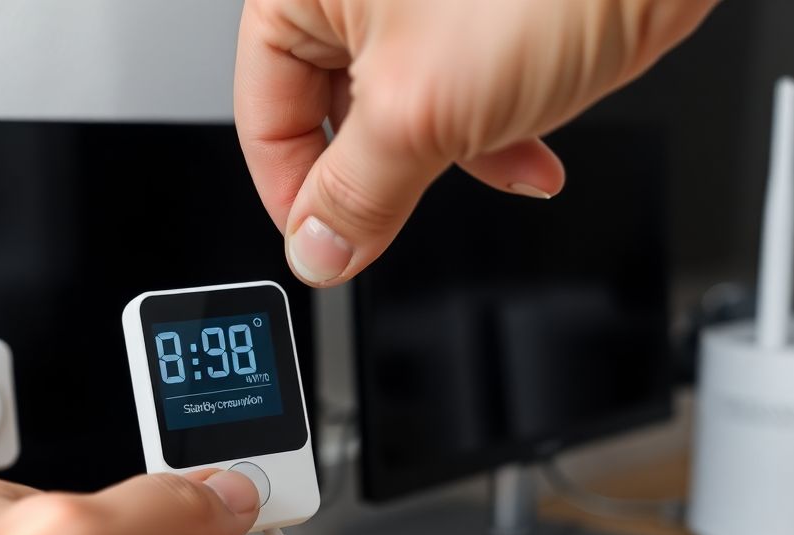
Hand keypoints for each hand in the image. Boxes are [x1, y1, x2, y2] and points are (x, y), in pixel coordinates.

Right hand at [235, 0, 718, 285]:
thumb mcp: (421, 110)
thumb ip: (356, 193)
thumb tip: (317, 250)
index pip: (262, 114)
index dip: (295, 195)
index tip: (328, 247)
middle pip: (331, 114)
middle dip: (386, 173)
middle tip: (407, 215)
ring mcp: (417, 0)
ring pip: (402, 108)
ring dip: (450, 159)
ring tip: (497, 166)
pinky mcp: (479, 10)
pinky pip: (458, 87)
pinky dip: (491, 130)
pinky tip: (530, 154)